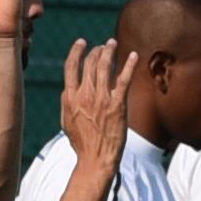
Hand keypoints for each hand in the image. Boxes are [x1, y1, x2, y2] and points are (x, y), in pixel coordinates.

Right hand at [59, 39, 131, 178]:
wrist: (96, 157)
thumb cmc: (81, 142)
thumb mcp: (66, 121)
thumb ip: (66, 103)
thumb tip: (67, 89)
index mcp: (70, 97)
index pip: (71, 66)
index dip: (76, 51)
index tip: (81, 42)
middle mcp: (85, 94)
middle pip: (90, 63)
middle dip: (96, 50)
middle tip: (103, 46)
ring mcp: (102, 99)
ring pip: (105, 66)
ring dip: (109, 51)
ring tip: (113, 43)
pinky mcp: (118, 104)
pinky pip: (124, 79)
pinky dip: (129, 65)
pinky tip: (134, 55)